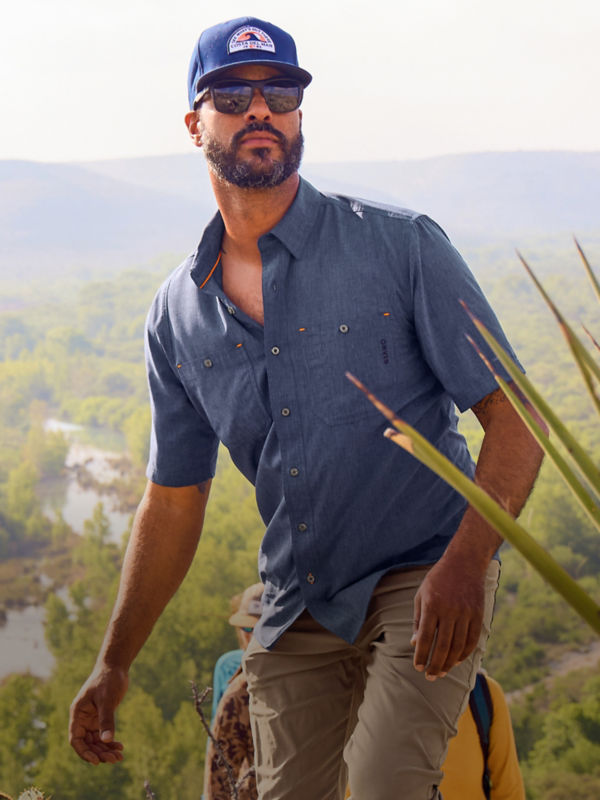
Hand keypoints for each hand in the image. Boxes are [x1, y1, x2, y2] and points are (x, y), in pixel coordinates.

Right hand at [69, 665, 128, 763]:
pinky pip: (103, 735)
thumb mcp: (107, 699)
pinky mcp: (101, 717)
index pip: (76, 739)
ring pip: (96, 741)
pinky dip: (110, 741)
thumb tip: (107, 740)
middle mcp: (82, 718)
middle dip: (99, 753)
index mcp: (78, 713)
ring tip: (119, 756)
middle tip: (114, 759)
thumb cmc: (108, 679)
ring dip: (106, 750)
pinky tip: (120, 746)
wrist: (115, 666)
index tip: (96, 761)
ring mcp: (92, 719)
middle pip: (87, 743)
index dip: (84, 752)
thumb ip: (106, 719)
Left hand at [411, 557, 485, 679]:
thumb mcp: (422, 595)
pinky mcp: (478, 614)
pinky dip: (464, 653)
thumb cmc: (438, 580)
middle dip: (435, 665)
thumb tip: (415, 643)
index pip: (426, 637)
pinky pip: (472, 640)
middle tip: (430, 676)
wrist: (464, 563)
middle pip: (442, 646)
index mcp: (432, 605)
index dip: (421, 655)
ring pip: (458, 646)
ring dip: (449, 663)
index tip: (417, 667)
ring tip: (442, 672)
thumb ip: (419, 620)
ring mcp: (466, 613)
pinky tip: (456, 660)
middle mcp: (450, 610)